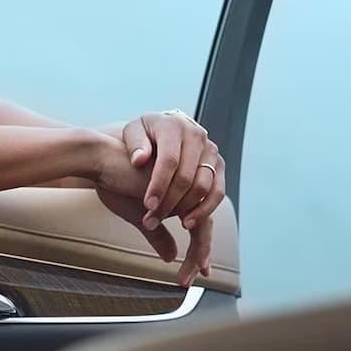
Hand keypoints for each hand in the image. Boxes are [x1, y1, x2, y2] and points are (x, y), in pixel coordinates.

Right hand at [96, 187, 212, 286]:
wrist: (103, 161)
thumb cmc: (117, 184)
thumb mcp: (140, 217)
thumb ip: (157, 234)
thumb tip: (171, 257)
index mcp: (181, 195)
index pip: (199, 224)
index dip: (200, 249)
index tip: (201, 272)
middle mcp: (187, 190)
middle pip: (204, 226)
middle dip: (199, 256)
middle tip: (190, 280)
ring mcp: (184, 186)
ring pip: (201, 225)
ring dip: (193, 254)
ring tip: (181, 275)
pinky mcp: (177, 186)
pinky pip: (189, 216)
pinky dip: (182, 240)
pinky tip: (172, 257)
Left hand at [121, 112, 225, 230]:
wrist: (162, 131)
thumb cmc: (142, 136)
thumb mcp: (131, 133)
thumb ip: (134, 144)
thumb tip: (140, 159)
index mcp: (173, 126)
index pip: (169, 159)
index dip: (159, 185)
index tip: (148, 205)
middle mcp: (196, 135)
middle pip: (187, 176)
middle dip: (169, 202)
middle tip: (151, 220)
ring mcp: (210, 150)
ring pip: (205, 185)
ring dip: (188, 209)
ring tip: (171, 224)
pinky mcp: (219, 165)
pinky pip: (218, 191)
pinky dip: (205, 209)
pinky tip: (188, 222)